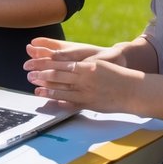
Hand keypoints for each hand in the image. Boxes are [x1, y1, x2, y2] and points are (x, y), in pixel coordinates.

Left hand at [23, 37, 142, 112]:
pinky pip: (70, 101)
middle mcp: (85, 77)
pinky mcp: (89, 103)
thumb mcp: (98, 64)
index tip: (33, 60)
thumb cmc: (117, 75)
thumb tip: (63, 62)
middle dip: (41, 73)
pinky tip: (49, 98)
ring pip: (61, 88)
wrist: (134, 90)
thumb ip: (81, 64)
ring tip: (34, 85)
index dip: (45, 61)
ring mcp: (87, 91)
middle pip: (57, 74)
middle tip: (28, 72)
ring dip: (46, 87)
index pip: (61, 61)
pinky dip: (58, 99)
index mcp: (87, 65)